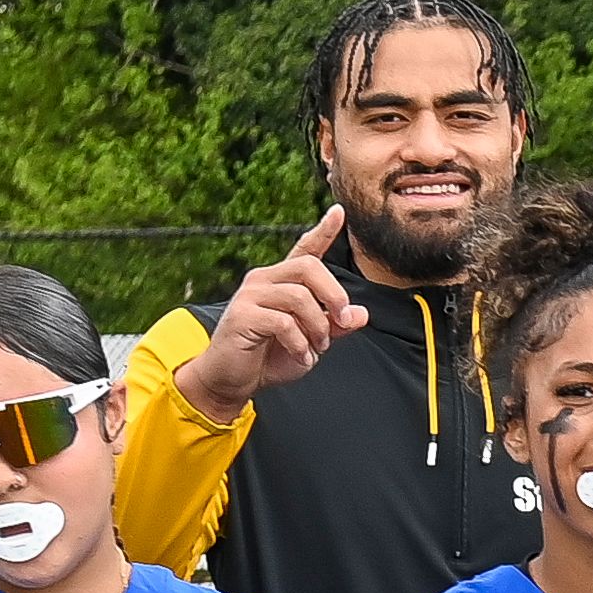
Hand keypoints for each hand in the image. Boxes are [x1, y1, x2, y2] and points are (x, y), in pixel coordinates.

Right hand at [169, 208, 373, 418]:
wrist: (231, 380)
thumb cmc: (269, 357)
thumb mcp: (311, 342)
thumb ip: (334, 326)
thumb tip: (360, 314)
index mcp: (281, 282)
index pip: (305, 250)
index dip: (323, 231)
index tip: (339, 212)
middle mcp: (264, 280)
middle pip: (309, 268)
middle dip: (334, 295)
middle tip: (342, 322)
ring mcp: (251, 295)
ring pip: (299, 296)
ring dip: (317, 326)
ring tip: (317, 348)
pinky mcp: (242, 315)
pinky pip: (283, 322)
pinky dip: (300, 344)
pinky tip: (301, 357)